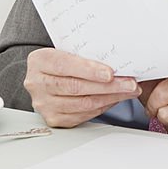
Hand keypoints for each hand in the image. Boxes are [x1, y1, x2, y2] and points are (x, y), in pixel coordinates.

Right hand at [24, 48, 140, 127]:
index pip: (65, 66)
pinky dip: (103, 107)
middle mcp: (38, 84)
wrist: (46, 76)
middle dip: (108, 86)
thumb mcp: (67, 49)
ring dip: (111, 98)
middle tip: (130, 83)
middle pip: (77, 87)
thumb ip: (85, 53)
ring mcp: (44, 104)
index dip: (89, 70)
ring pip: (83, 104)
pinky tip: (115, 99)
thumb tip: (117, 58)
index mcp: (40, 61)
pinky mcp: (54, 119)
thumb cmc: (62, 60)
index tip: (110, 73)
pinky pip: (83, 115)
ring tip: (129, 91)